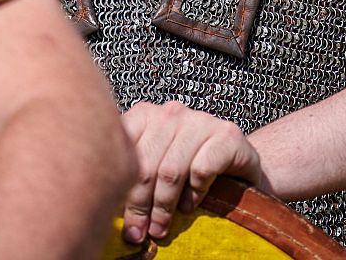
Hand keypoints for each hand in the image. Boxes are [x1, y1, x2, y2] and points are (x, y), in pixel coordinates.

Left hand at [119, 101, 265, 244]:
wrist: (239, 163)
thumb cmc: (189, 168)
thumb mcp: (155, 166)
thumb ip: (134, 175)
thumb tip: (106, 209)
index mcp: (146, 115)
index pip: (123, 151)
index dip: (117, 189)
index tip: (113, 219)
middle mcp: (172, 112)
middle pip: (145, 165)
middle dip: (139, 205)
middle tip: (137, 233)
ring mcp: (201, 121)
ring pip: (171, 170)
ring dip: (164, 206)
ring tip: (161, 228)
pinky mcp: (228, 134)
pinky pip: (202, 169)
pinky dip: (194, 193)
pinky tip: (191, 206)